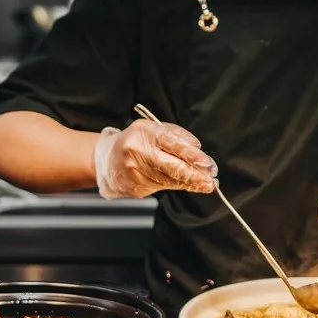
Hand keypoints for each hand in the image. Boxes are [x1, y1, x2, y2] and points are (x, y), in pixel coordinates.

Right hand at [94, 119, 217, 198]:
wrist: (107, 160)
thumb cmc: (135, 142)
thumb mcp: (154, 130)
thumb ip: (177, 136)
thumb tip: (198, 149)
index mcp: (144, 132)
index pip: (173, 144)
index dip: (192, 156)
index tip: (208, 164)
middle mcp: (138, 151)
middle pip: (172, 167)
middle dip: (195, 175)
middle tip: (211, 180)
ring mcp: (135, 171)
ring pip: (170, 180)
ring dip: (191, 183)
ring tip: (206, 184)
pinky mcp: (135, 187)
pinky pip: (163, 187)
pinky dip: (178, 186)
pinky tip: (189, 185)